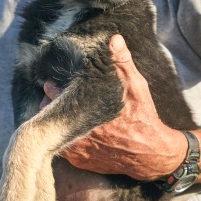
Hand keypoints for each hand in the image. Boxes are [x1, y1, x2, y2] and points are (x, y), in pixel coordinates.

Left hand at [43, 35, 186, 180]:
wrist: (152, 154)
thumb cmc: (143, 117)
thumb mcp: (136, 87)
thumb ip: (122, 62)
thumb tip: (114, 39)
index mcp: (86, 111)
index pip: (53, 95)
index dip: (52, 88)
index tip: (52, 83)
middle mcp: (77, 133)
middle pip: (48, 114)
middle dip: (51, 104)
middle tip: (56, 97)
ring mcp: (77, 150)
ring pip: (53, 132)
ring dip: (56, 121)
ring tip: (64, 112)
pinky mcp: (80, 162)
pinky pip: (62, 148)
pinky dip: (64, 137)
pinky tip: (73, 130)